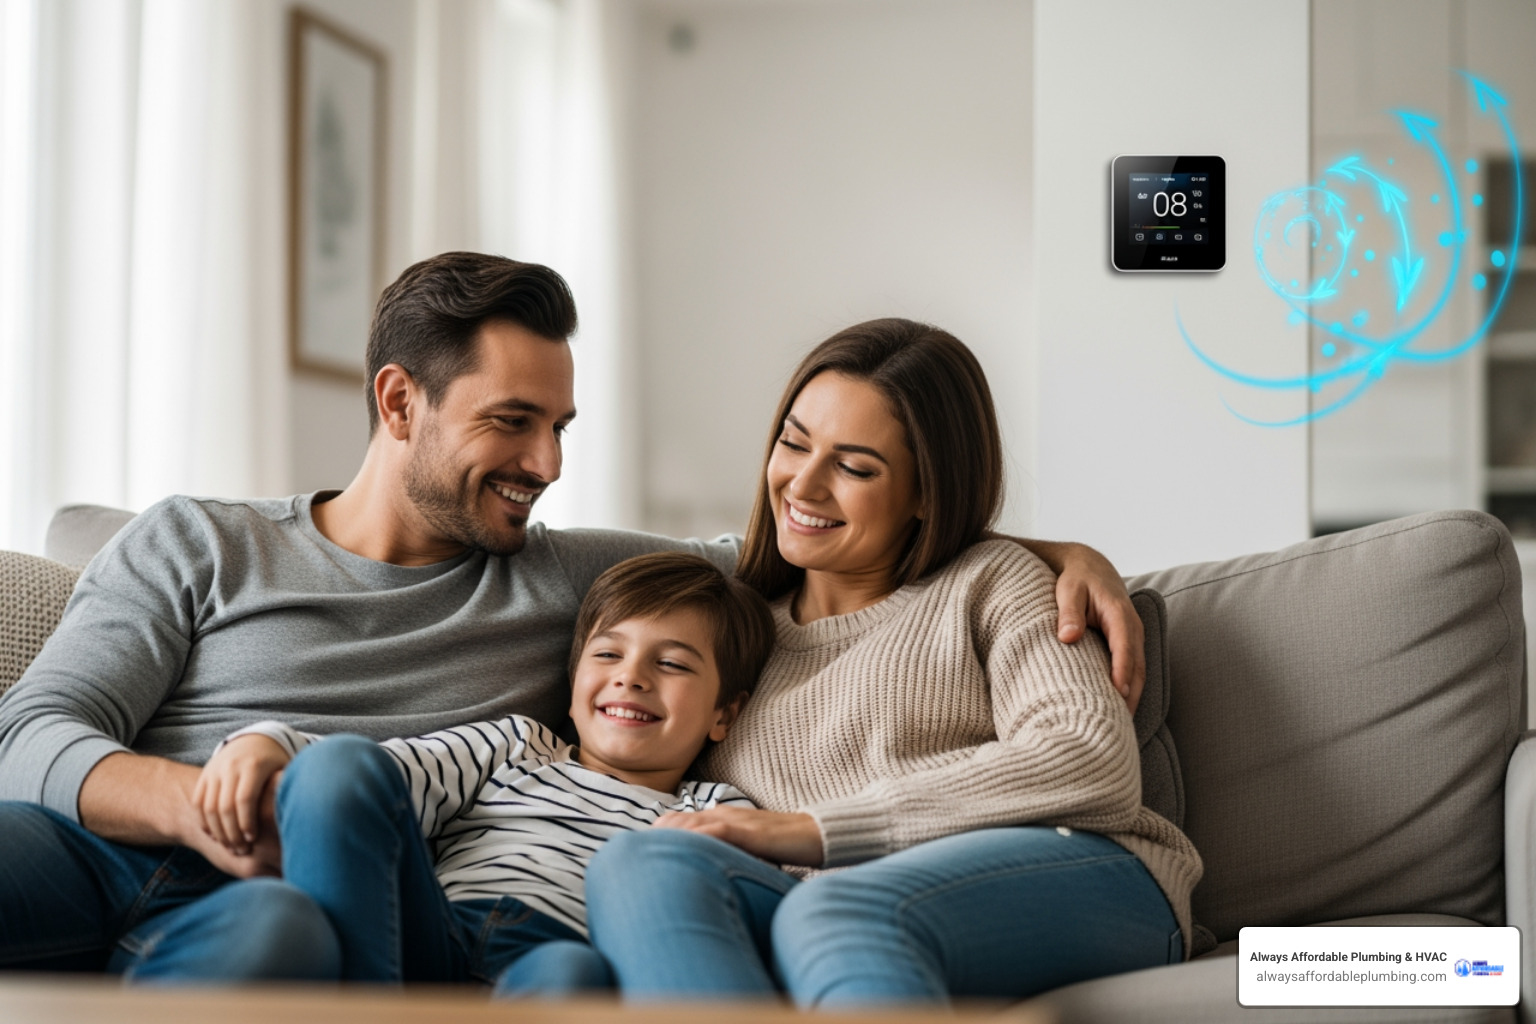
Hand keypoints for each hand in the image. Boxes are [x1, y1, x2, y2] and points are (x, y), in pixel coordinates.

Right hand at [191, 734, 290, 854]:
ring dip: (217, 832)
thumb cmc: (276, 763)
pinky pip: (198, 802)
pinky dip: (204, 822)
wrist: (254, 740)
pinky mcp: (205, 775)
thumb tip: (300, 819)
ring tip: (230, 847)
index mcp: (254, 765)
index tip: (253, 839)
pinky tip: (216, 836)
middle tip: (241, 850)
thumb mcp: (286, 771)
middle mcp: (231, 766)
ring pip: (208, 807)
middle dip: (231, 833)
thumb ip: (288, 791)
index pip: (245, 799)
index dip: (247, 822)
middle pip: (225, 807)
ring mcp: (215, 770)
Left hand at [652, 807, 823, 866]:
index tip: (636, 849)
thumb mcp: (748, 847)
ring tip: (644, 853)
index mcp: (721, 817)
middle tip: (631, 855)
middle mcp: (723, 814)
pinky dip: (696, 839)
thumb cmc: (784, 844)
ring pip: (691, 822)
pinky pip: (717, 832)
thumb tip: (704, 867)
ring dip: (666, 837)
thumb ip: (726, 850)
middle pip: (677, 819)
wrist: (816, 833)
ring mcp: (736, 820)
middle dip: (653, 836)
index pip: (680, 819)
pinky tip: (681, 851)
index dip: (657, 833)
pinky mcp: (750, 832)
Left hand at [1052, 543, 1144, 713]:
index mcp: (1119, 613)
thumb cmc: (1077, 580)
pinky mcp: (1129, 645)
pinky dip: (1130, 691)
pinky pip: (1134, 671)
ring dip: (1133, 697)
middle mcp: (1133, 628)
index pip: (1124, 645)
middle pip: (1137, 666)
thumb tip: (1068, 636)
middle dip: (1131, 694)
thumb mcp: (1068, 590)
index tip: (1119, 692)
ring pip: (1139, 672)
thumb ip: (1069, 612)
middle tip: (1120, 723)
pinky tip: (1120, 711)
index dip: (1122, 670)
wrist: (1092, 568)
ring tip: (1121, 726)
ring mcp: (1134, 638)